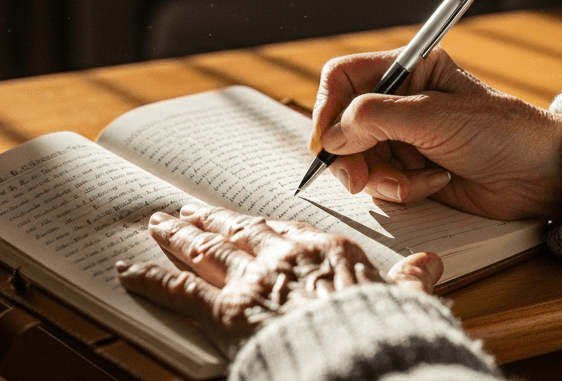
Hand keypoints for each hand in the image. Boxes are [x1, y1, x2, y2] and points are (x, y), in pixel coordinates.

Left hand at [116, 204, 441, 356]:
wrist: (360, 353)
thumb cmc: (384, 330)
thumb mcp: (406, 300)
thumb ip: (411, 279)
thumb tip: (431, 264)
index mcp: (327, 249)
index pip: (283, 229)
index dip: (257, 224)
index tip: (242, 217)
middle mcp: (284, 256)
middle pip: (238, 232)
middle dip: (208, 220)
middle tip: (185, 208)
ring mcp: (252, 280)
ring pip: (206, 249)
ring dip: (178, 236)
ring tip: (157, 224)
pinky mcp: (227, 311)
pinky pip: (179, 291)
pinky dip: (151, 280)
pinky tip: (129, 272)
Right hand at [312, 48, 561, 219]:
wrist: (541, 176)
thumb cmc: (502, 133)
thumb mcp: (435, 117)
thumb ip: (377, 118)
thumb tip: (333, 136)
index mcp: (407, 69)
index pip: (343, 78)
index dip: (328, 107)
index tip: (327, 141)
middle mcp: (400, 101)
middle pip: (343, 124)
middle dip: (351, 154)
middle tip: (359, 179)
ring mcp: (404, 137)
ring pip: (358, 158)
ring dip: (382, 177)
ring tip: (417, 180)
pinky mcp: (411, 170)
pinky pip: (381, 183)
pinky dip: (402, 190)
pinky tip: (436, 183)